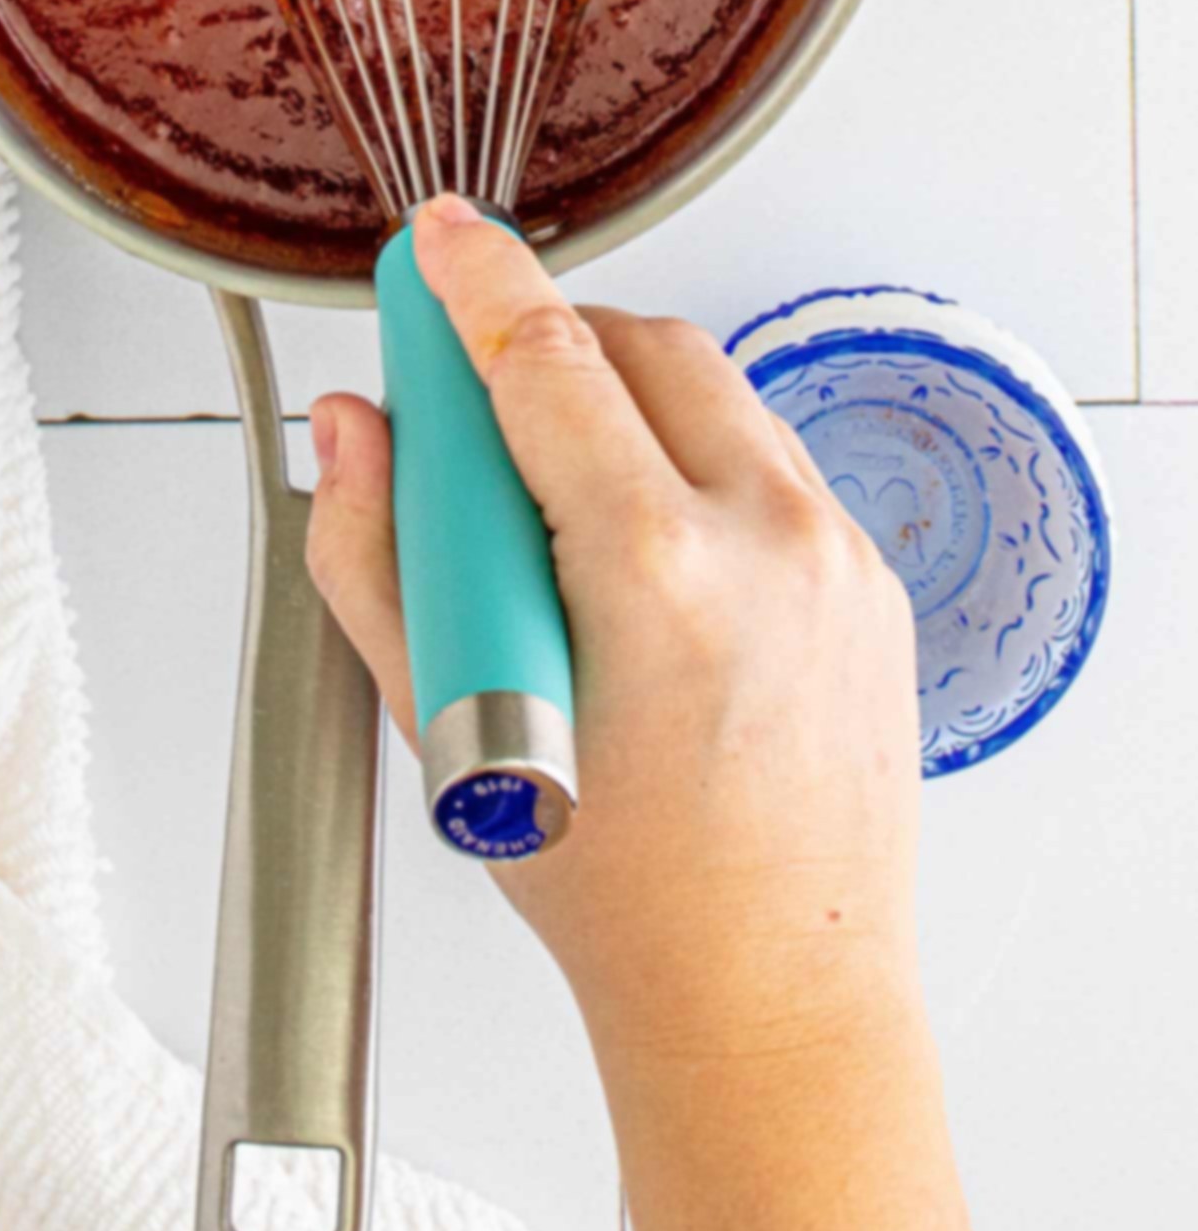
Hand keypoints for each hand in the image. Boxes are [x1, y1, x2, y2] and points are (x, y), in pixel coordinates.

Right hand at [306, 194, 924, 1066]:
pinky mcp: (874, 580)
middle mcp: (768, 541)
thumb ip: (374, 555)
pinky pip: (768, 461)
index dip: (477, 278)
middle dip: (550, 343)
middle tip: (477, 410)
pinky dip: (693, 463)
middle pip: (641, 345)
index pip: (547, 359)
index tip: (439, 234)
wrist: (771, 996)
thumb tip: (356, 431)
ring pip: (714, 393)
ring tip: (557, 503)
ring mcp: (837, 557)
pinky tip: (641, 552)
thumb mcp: (447, 722)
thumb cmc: (619, 894)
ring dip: (625, 401)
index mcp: (655, 572)